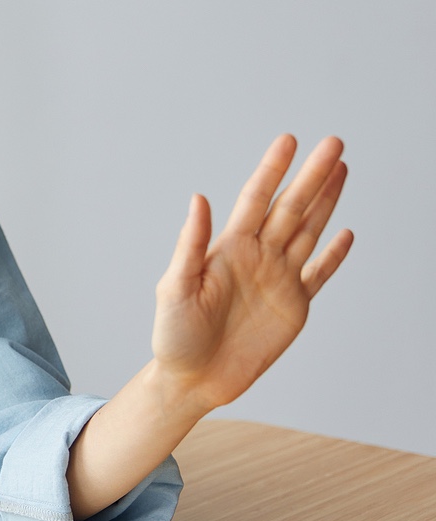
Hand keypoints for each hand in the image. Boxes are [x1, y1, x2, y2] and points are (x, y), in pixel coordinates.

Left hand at [151, 134, 352, 416]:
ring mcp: (278, 280)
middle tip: (333, 142)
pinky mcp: (293, 307)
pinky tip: (345, 234)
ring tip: (341, 170)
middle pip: (292, 208)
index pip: (256, 199)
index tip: (289, 140)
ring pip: (309, 232)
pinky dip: (334, 257)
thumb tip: (199, 198)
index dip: (273, 169)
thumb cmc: (174, 335)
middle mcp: (257, 257)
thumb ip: (191, 244)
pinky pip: (318, 275)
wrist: (192, 380)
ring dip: (326, 202)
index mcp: (228, 248)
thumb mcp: (174, 288)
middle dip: (313, 176)